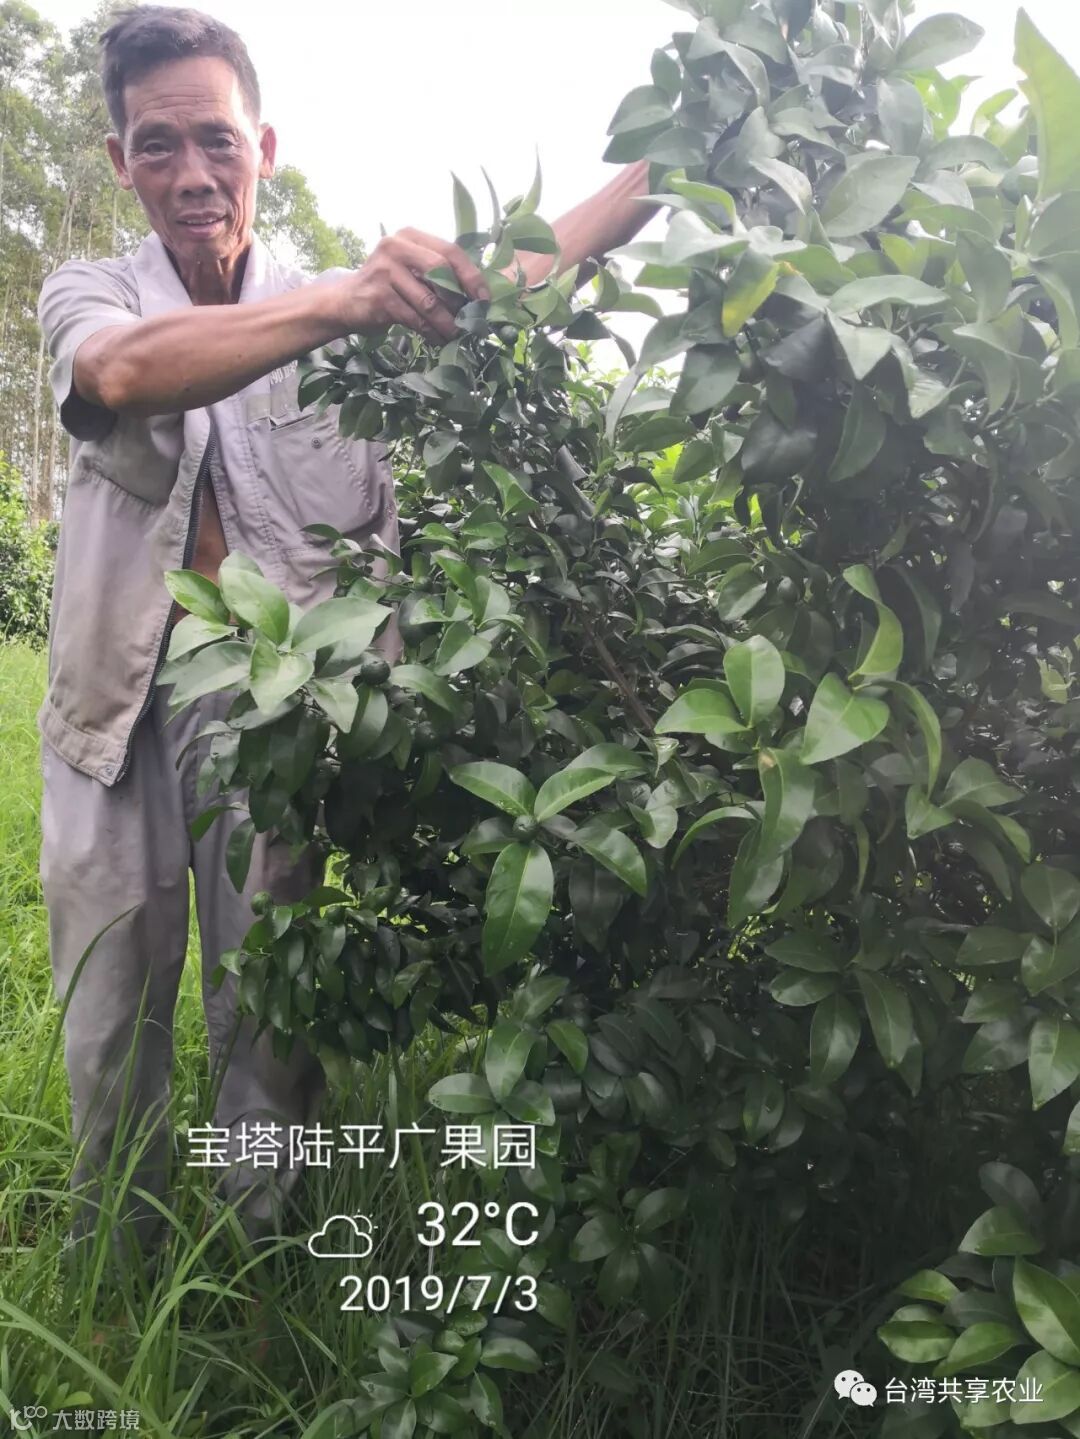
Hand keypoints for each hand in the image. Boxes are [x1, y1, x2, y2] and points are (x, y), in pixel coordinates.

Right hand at [337, 228, 490, 342]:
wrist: (346, 300)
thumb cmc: (388, 285)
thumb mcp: (411, 269)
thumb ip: (437, 273)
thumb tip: (477, 296)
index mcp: (410, 236)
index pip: (450, 251)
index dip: (471, 276)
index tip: (484, 299)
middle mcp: (396, 247)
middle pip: (441, 271)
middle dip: (460, 299)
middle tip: (471, 320)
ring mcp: (385, 271)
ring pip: (429, 301)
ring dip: (447, 323)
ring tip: (457, 335)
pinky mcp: (379, 297)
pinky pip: (415, 319)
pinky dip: (431, 332)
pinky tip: (438, 340)